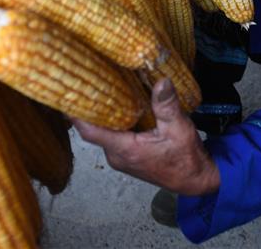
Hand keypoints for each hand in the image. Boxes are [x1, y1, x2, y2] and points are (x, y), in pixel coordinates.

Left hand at [71, 78, 219, 196]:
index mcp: (125, 150)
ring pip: (104, 132)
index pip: (90, 132)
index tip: (64, 95)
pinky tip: (116, 103)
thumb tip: (162, 80)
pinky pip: (113, 136)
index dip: (75, 115)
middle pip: (94, 129)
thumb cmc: (186, 157)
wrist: (195, 180)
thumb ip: (167, 105)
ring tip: (97, 86)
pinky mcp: (127, 156)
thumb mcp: (179, 128)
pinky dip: (112, 120)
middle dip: (88, 107)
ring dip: (101, 113)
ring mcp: (121, 157)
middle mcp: (117, 156)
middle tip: (83, 80)